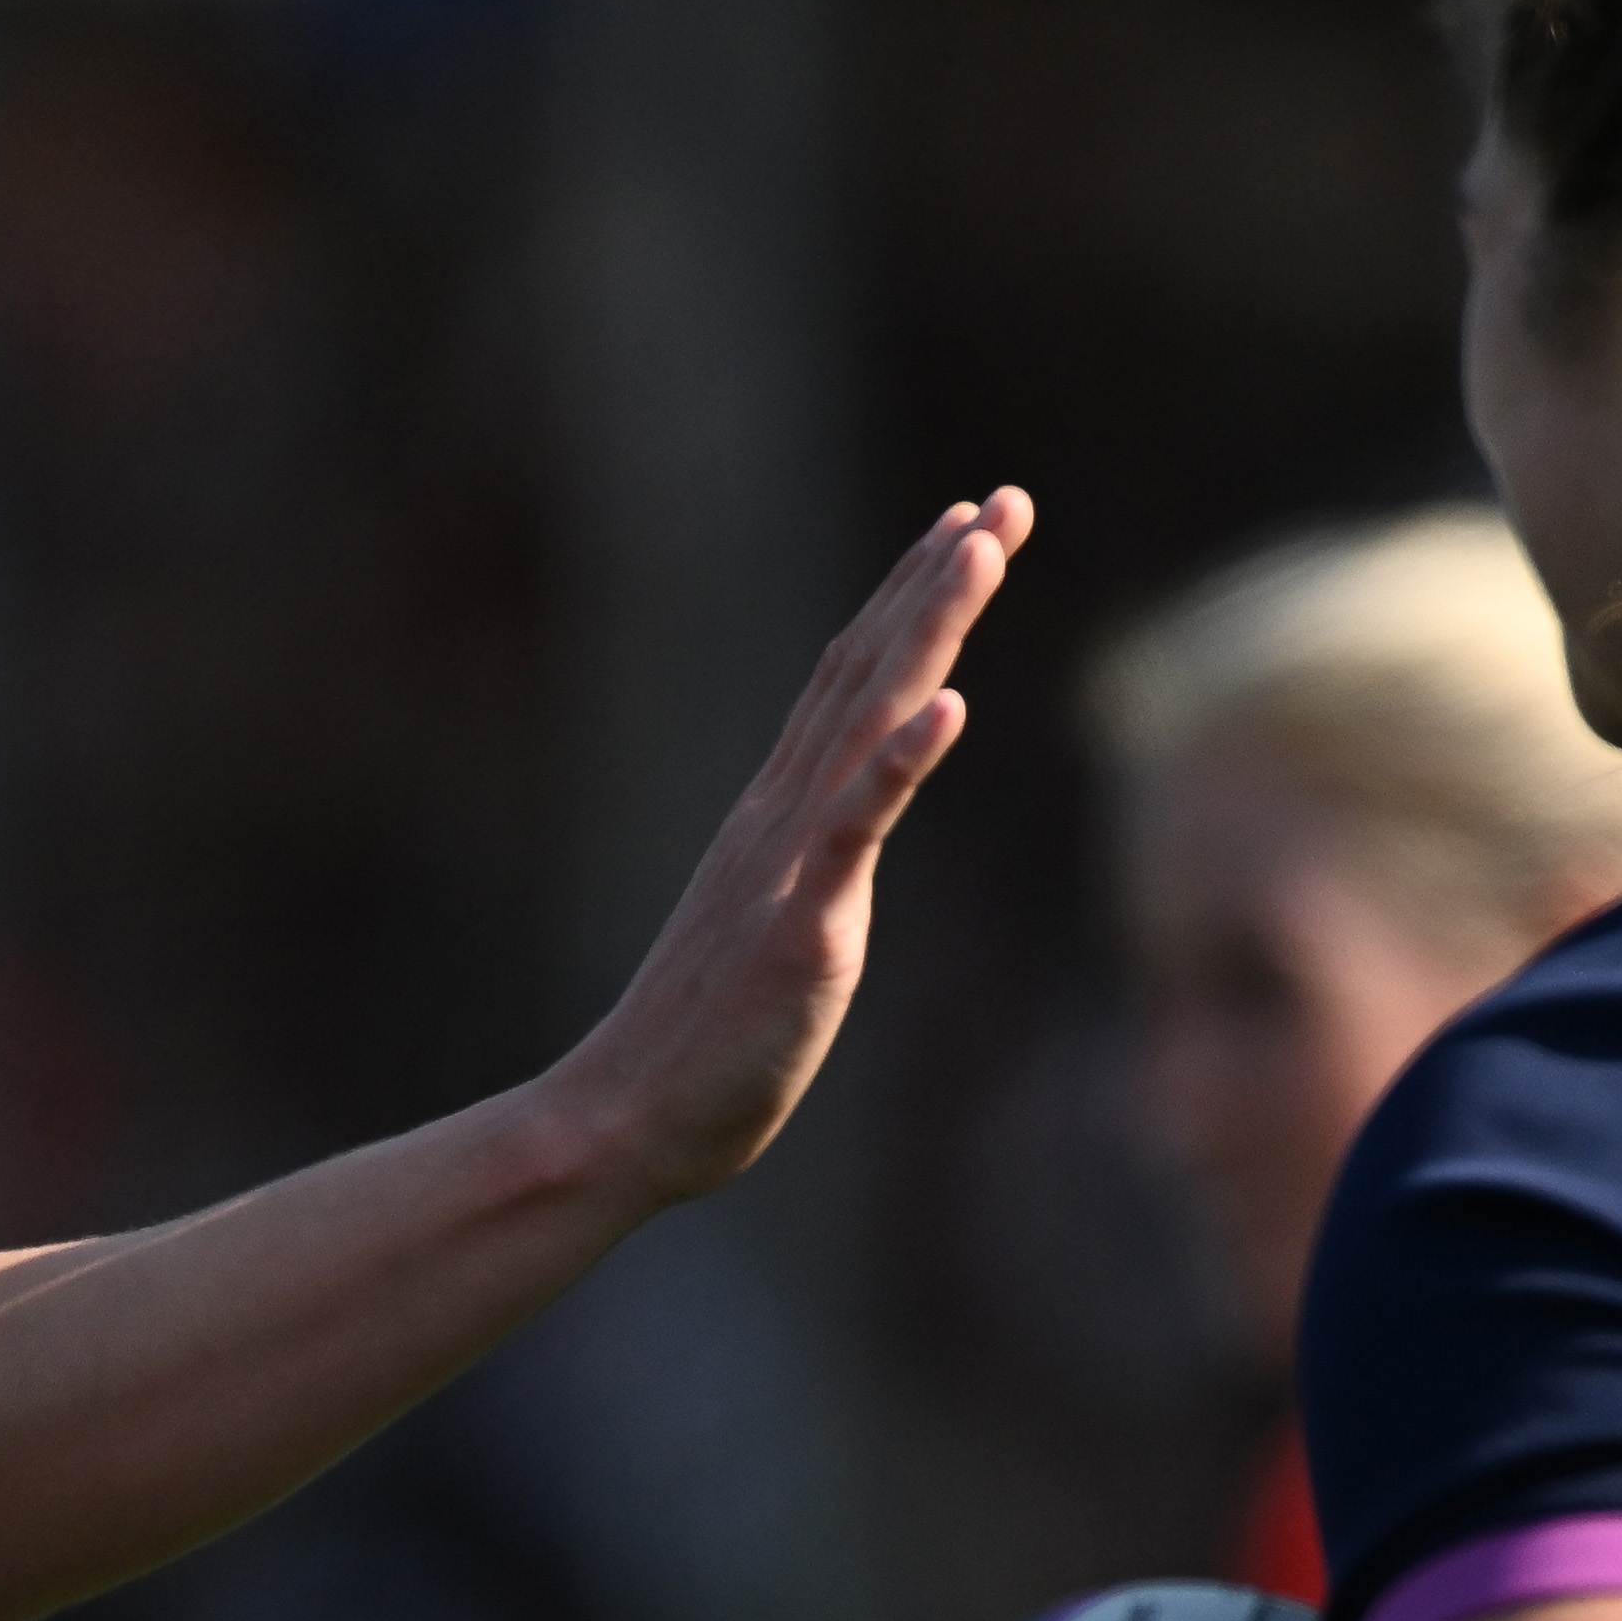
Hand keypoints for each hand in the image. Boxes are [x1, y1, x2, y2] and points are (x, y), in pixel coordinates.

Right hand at [552, 490, 1029, 1216]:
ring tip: (978, 547)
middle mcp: (781, 817)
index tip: (963, 529)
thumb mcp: (771, 937)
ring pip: (867, 721)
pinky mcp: (800, 924)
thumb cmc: (702, 1051)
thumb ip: (806, 882)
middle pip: (867, 673)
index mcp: (777, 819)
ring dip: (925, 629)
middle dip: (936, 582)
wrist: (623, 1120)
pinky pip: (855, 829)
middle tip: (998, 499)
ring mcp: (788, 864)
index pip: (850, 684)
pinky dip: (902, 762)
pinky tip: (950, 705)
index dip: (909, 600)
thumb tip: (834, 856)